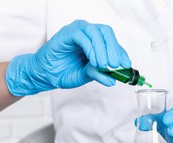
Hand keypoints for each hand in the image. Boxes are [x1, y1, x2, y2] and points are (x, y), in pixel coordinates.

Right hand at [6, 20, 130, 95]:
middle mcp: (88, 33)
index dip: (121, 53)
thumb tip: (113, 80)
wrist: (46, 74)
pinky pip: (82, 36)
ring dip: (102, 50)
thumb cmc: (64, 71)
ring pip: (96, 33)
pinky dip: (91, 48)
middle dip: (114, 49)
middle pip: (106, 33)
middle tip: (116, 65)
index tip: (126, 65)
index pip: (112, 43)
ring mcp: (78, 31)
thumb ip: (99, 75)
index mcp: (95, 42)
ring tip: (104, 65)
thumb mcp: (86, 75)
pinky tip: (93, 61)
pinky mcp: (68, 33)